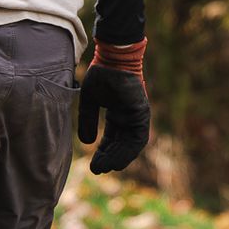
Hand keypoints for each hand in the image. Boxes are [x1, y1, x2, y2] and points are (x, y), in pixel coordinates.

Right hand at [77, 38, 148, 173]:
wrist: (112, 58)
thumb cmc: (101, 75)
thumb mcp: (89, 101)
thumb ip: (88, 121)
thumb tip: (87, 143)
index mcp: (118, 114)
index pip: (112, 139)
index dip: (103, 152)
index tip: (94, 165)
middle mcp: (129, 117)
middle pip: (121, 144)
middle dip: (110, 158)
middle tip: (98, 170)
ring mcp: (137, 116)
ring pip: (131, 144)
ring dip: (119, 157)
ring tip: (106, 168)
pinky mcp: (142, 113)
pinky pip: (138, 137)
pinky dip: (129, 150)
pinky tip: (118, 158)